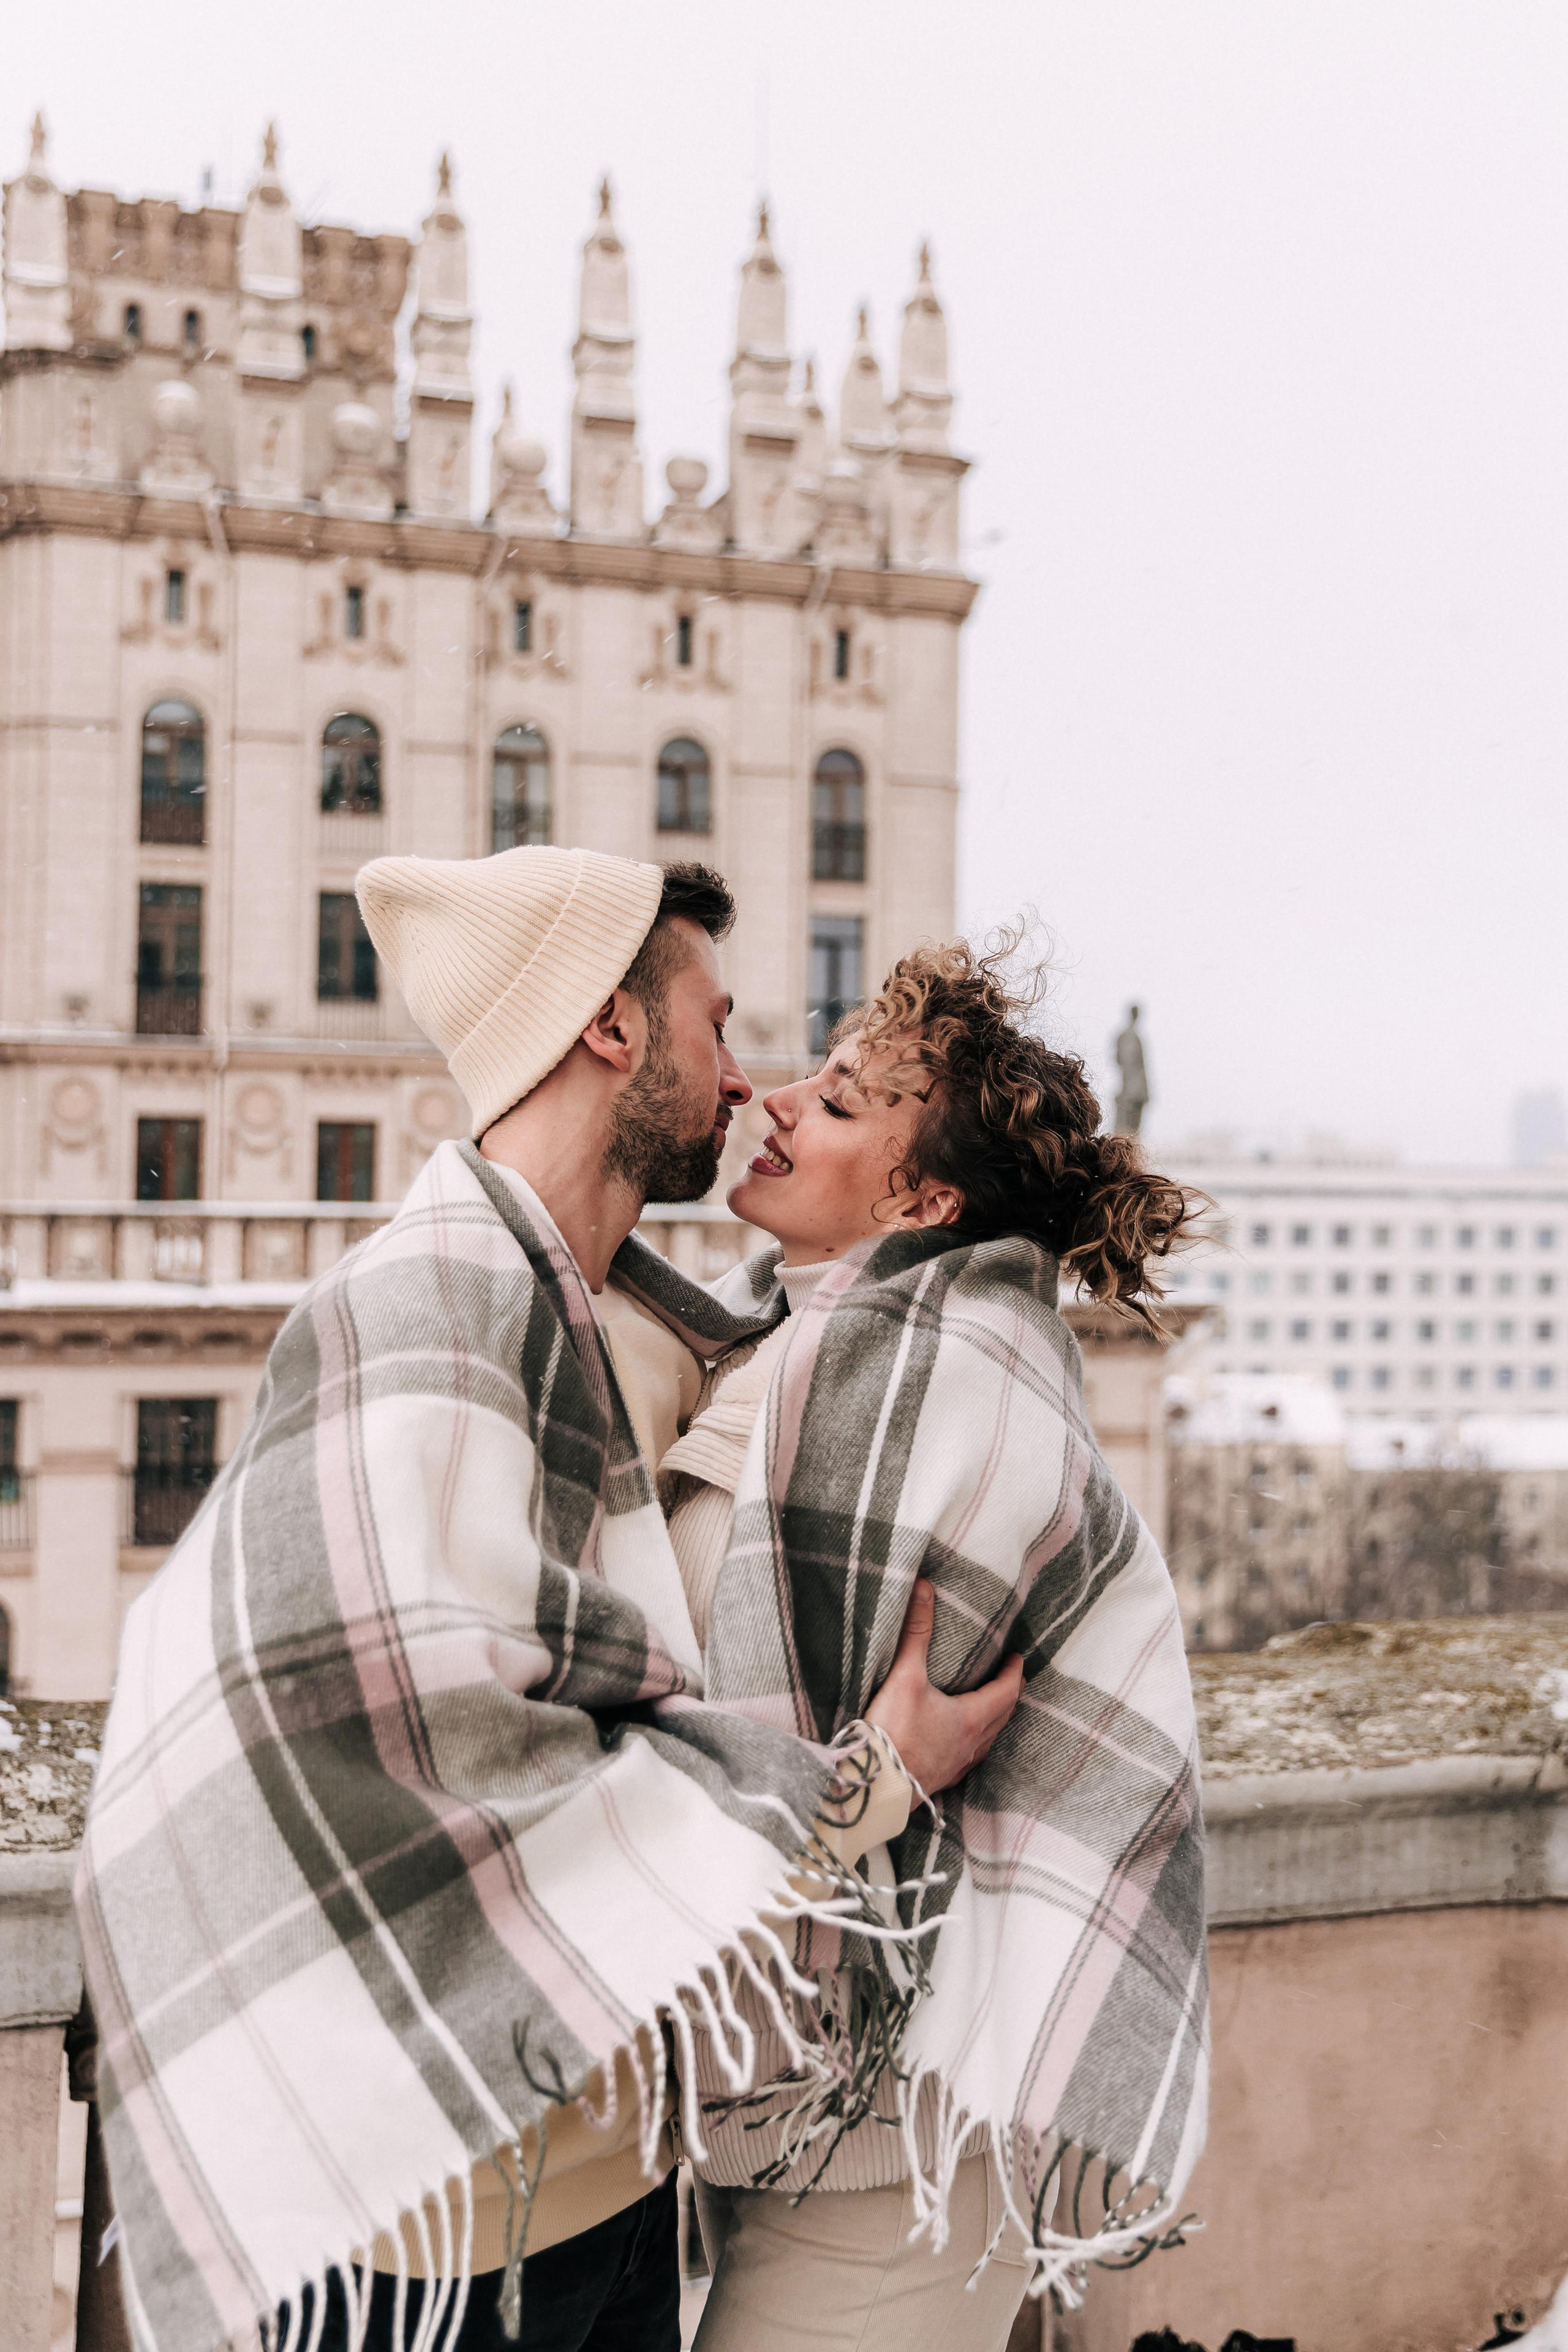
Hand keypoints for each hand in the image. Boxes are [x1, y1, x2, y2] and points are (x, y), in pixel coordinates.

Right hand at [865, 1580, 1024, 1794]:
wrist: (872, 1783)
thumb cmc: (892, 1731)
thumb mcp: (905, 1675)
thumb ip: (916, 1632)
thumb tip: (924, 1587)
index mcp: (971, 1718)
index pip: (1007, 1692)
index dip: (1015, 1673)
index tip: (1018, 1658)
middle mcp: (970, 1745)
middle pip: (1002, 1717)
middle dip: (1009, 1695)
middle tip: (1011, 1678)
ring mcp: (955, 1765)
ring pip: (987, 1741)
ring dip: (994, 1721)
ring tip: (990, 1707)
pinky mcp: (938, 1779)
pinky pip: (967, 1759)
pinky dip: (973, 1743)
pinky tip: (959, 1743)